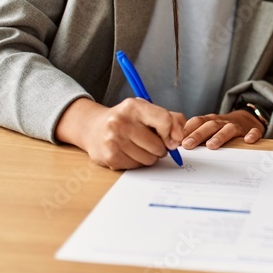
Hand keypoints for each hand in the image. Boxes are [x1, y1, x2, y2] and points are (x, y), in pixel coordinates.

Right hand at [57, 97, 186, 169]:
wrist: (93, 127)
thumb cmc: (127, 119)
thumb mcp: (147, 110)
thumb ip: (171, 119)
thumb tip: (179, 138)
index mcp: (134, 107)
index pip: (165, 120)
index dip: (174, 133)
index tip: (173, 138)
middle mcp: (121, 122)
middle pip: (158, 145)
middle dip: (160, 147)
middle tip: (151, 142)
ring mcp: (113, 140)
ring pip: (149, 158)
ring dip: (150, 156)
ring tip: (139, 147)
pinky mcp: (110, 156)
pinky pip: (136, 166)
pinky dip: (137, 162)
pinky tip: (129, 152)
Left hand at [181, 110, 264, 149]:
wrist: (247, 119)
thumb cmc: (222, 127)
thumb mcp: (208, 127)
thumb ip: (194, 134)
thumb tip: (174, 145)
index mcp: (210, 120)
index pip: (197, 122)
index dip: (187, 130)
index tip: (176, 140)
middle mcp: (222, 122)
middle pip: (210, 126)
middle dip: (198, 135)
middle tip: (188, 144)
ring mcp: (237, 126)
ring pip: (229, 129)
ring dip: (220, 136)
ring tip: (211, 145)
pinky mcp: (251, 130)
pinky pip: (253, 131)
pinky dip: (251, 135)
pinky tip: (247, 140)